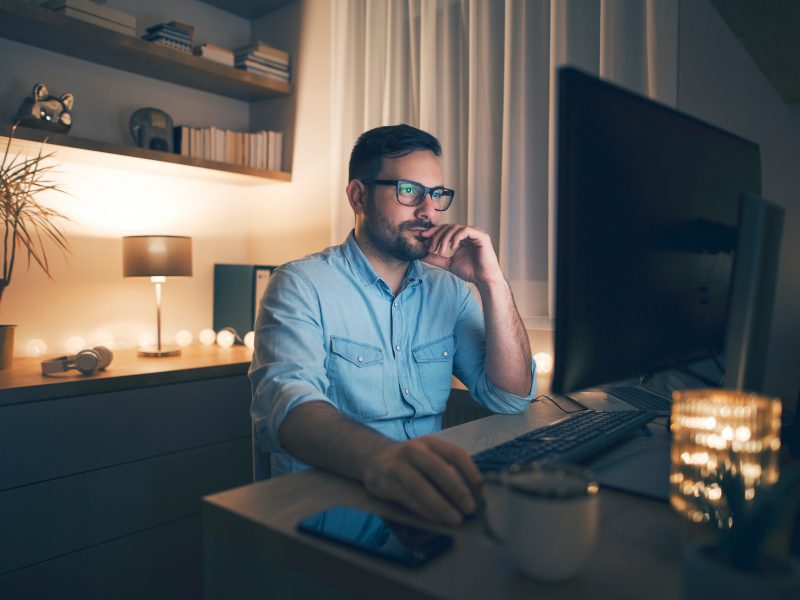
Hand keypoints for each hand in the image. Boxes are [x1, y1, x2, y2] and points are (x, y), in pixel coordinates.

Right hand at [362, 436, 481, 524]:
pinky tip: (436, 519)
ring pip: (421, 486)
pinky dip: (423, 510)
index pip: (455, 454)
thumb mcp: (428, 455)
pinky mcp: (384, 482)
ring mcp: (396, 465)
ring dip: (441, 505)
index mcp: (429, 442)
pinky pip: (407, 498)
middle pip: (439, 469)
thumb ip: (446, 468)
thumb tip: (473, 493)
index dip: (470, 471)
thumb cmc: (410, 462)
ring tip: (456, 519)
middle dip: (457, 491)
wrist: (373, 458)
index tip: (481, 490)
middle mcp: (413, 450)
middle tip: (470, 509)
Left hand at [420, 225, 503, 284]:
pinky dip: (456, 238)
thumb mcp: (448, 263)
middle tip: (431, 248)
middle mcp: (469, 233)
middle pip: (448, 227)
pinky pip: (465, 230)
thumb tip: (421, 255)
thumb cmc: (470, 272)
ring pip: (455, 228)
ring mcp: (476, 233)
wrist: (484, 279)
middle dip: (437, 236)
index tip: (422, 237)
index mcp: (462, 237)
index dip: (433, 231)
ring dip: (445, 239)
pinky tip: (452, 248)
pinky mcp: (482, 235)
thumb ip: (436, 258)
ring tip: (441, 251)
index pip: (445, 229)